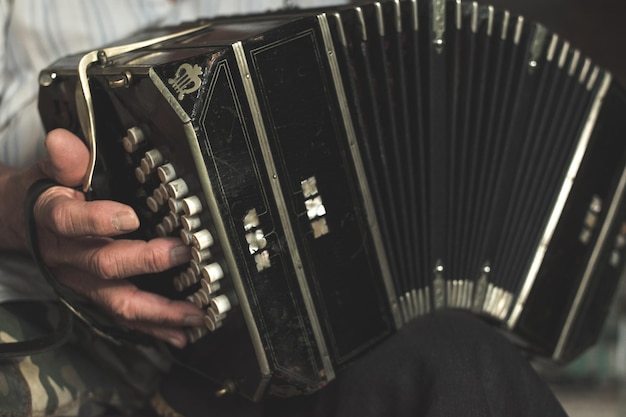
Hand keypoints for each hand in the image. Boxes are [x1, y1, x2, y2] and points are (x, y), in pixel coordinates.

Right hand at [3, 129, 203, 347]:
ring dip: (159, 311)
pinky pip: (124, 316)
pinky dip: (153, 327)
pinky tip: (181, 333)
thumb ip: (63, 159)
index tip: (129, 216)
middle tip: (182, 253)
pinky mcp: (95, 296)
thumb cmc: (44, 195)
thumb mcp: (48, 171)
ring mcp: (82, 282)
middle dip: (146, 262)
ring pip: (118, 302)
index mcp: (53, 220)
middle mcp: (68, 256)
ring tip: (194, 313)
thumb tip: (63, 140)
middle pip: (104, 265)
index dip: (98, 219)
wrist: (20, 225)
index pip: (69, 220)